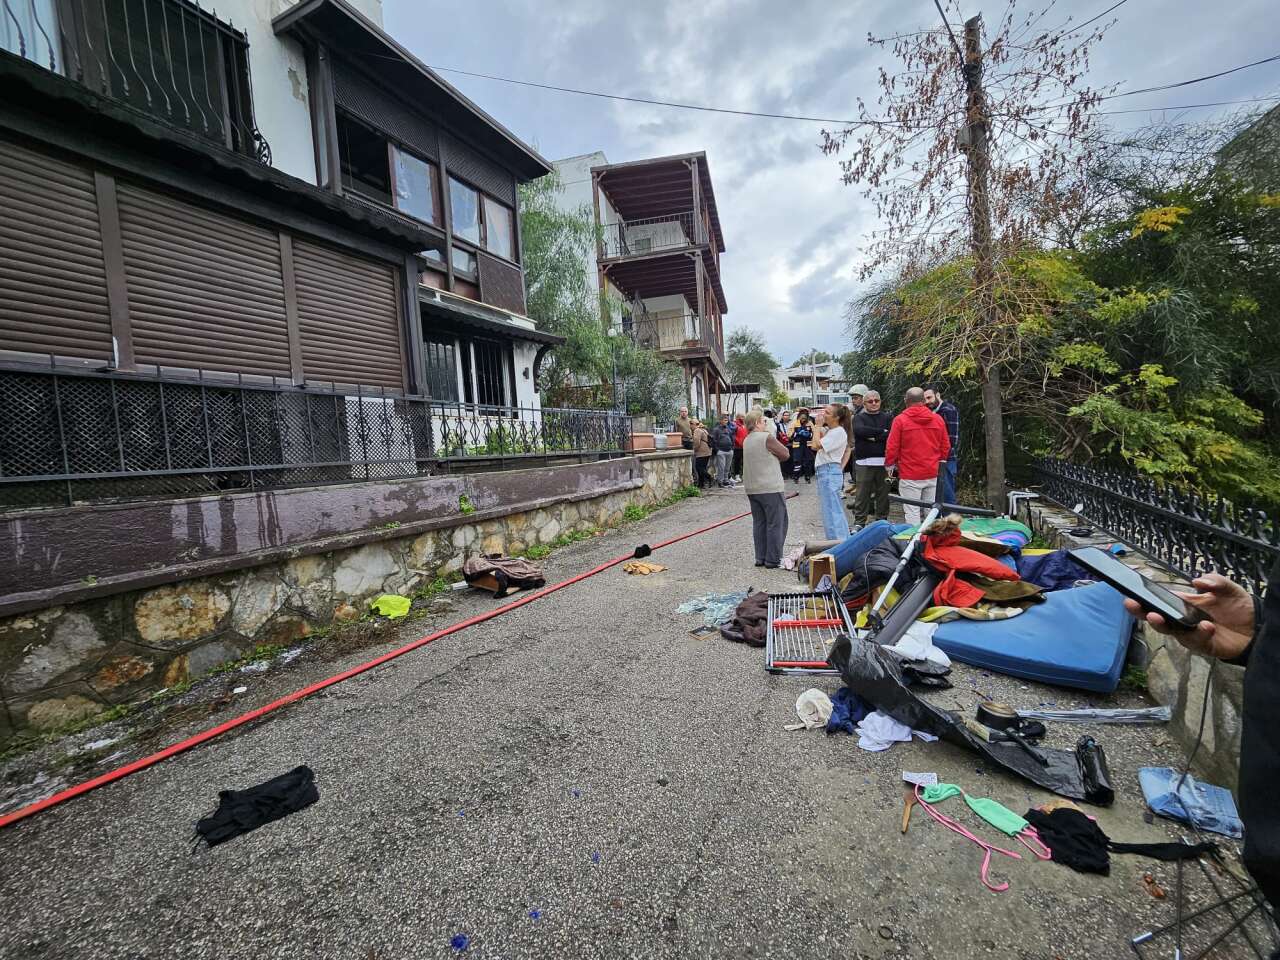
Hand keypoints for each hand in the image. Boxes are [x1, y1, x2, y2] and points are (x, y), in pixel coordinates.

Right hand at [1122, 573, 1253, 660]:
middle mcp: (1182, 619)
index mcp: (1183, 603)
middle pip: (1156, 617)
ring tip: (1157, 616)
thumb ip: (1214, 581)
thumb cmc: (1238, 606)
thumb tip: (1197, 582)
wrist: (1257, 627)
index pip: (1159, 599)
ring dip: (1162, 624)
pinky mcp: (1203, 646)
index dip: (1142, 596)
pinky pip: (1196, 641)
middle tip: (1132, 605)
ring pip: (1171, 631)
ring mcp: (1191, 633)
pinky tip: (1206, 626)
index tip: (1128, 592)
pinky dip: (1200, 633)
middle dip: (1141, 612)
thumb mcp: (1228, 588)